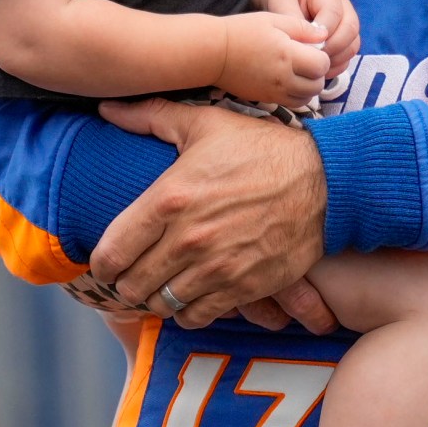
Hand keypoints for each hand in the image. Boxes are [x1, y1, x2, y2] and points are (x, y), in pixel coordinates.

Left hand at [92, 99, 329, 328]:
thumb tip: (107, 108)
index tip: (106, 261)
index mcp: (169, 199)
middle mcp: (187, 239)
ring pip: (161, 305)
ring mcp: (216, 268)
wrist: (326, 181)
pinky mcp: (243, 288)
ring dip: (155, 298)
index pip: (112, 251)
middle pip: (131, 285)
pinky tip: (190, 294)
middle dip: (125, 282)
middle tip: (132, 274)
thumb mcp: (206, 123)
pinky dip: (186, 312)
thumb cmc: (262, 149)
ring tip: (159, 284)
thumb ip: (151, 116)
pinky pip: (196, 317)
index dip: (101, 263)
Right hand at [215, 11, 330, 107]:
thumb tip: (324, 35)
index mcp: (288, 54)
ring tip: (300, 72)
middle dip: (318, 74)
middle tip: (308, 61)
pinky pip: (291, 104)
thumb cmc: (242, 31)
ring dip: (309, 87)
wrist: (213, 52)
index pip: (322, 65)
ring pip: (306, 98)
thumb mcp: (273, 20)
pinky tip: (289, 81)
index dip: (322, 57)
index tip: (313, 49)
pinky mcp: (265, 99)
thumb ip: (302, 28)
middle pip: (317, 85)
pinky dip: (296, 95)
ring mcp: (274, 91)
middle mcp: (284, 77)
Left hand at [256, 0, 359, 75]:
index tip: (307, 45)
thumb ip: (292, 19)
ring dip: (337, 59)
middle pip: (351, 28)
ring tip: (315, 66)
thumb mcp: (281, 0)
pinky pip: (349, 54)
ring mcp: (347, 21)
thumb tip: (305, 44)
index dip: (323, 32)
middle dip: (333, 47)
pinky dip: (337, 65)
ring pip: (353, 44)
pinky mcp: (346, 37)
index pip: (334, 12)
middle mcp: (343, 4)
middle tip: (312, 58)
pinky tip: (319, 69)